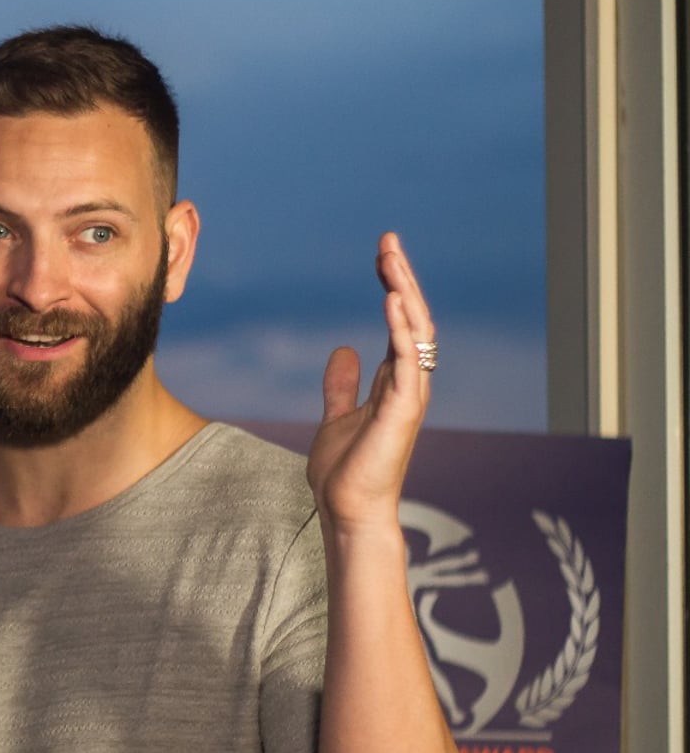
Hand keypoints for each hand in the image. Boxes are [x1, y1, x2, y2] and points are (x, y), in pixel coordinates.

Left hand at [307, 232, 434, 527]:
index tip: (382, 254)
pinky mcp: (403, 412)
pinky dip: (401, 330)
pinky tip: (392, 301)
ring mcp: (410, 397)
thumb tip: (343, 351)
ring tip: (391, 259)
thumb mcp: (337, 416)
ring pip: (416, 334)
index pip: (400, 321)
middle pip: (412, 319)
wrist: (347, 511)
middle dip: (401, 278)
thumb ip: (342, 385)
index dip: (393, 286)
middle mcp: (408, 384)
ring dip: (405, 294)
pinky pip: (408, 363)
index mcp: (395, 382)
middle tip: (388, 241)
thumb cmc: (345, 473)